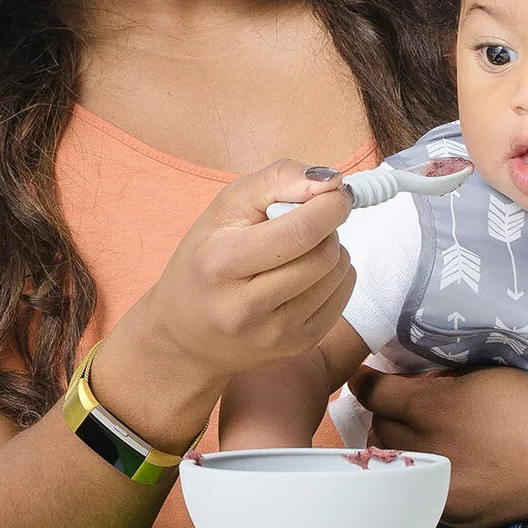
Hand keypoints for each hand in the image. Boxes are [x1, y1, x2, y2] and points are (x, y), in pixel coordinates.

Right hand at [129, 161, 355, 384]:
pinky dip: (335, 276)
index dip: (329, 205)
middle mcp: (247, 306)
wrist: (184, 336)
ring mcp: (274, 334)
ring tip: (301, 250)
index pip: (299, 232)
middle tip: (306, 222)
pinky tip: (307, 274)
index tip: (334, 192)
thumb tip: (330, 181)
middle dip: (328, 227)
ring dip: (332, 251)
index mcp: (221, 263)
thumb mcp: (223, 208)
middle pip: (323, 255)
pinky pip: (342, 299)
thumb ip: (276, 181)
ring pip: (337, 275)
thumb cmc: (204, 259)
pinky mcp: (297, 347)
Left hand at [351, 365, 527, 527]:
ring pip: (396, 467)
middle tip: (397, 406)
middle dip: (384, 416)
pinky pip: (423, 494)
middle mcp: (431, 453)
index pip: (376, 395)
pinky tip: (443, 464)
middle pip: (378, 432)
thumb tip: (408, 383)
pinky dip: (424, 477)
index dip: (368, 383)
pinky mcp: (458, 517)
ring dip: (397, 448)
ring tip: (417, 435)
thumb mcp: (481, 376)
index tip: (367, 380)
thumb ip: (436, 380)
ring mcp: (442, 491)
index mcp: (434, 410)